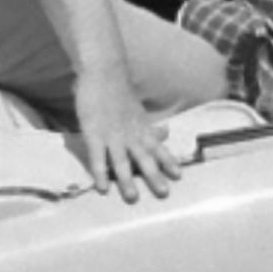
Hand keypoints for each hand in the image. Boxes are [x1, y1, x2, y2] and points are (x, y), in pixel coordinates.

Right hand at [73, 71, 181, 199]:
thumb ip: (149, 126)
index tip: (179, 175)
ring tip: (132, 198)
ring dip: (127, 180)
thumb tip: (165, 133)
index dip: (168, 161)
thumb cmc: (119, 93)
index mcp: (140, 128)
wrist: (103, 73)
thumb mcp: (138, 111)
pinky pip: (97, 157)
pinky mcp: (93, 133)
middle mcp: (129, 134)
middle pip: (144, 157)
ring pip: (121, 161)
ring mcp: (112, 134)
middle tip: (164, 193)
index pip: (157, 147)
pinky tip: (102, 188)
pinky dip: (100, 173)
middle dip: (154, 176)